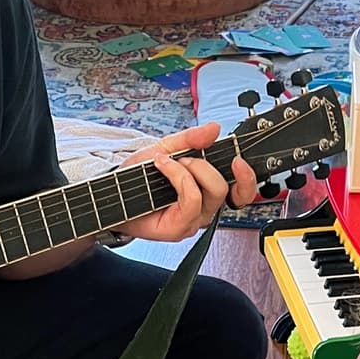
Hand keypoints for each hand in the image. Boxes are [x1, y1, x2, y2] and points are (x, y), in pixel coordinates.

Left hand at [120, 122, 256, 242]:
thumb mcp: (164, 148)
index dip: (247, 178)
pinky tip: (162, 168)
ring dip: (188, 171)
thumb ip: (190, 139)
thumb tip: (214, 129)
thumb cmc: (136, 178)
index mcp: (206, 191)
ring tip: (168, 164)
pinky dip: (178, 178)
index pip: (241, 192)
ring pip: (210, 194)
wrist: (112, 194)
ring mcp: (192, 221)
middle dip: (203, 165)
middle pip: (223, 188)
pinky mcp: (179, 229)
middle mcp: (203, 209)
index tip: (238, 160)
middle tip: (182, 159)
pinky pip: (191, 200)